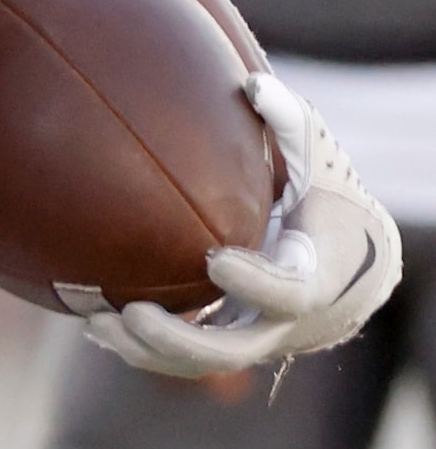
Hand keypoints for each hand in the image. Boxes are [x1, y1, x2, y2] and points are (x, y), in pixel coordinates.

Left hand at [86, 72, 401, 377]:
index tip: (214, 259)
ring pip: (202, 364)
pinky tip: (93, 325)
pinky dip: (142, 349)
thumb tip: (253, 83)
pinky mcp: (231, 343)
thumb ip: (291, 124)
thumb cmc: (329, 201)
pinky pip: (186, 360)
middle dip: (180, 338)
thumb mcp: (320, 160)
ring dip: (147, 352)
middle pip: (235, 350)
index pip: (289, 294)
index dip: (254, 281)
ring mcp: (258, 341)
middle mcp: (287, 323)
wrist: (353, 263)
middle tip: (131, 313)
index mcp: (316, 279)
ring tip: (94, 323)